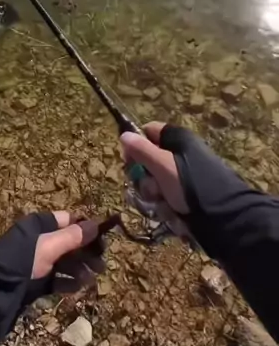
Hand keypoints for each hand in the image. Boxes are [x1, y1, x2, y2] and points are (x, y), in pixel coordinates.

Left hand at [32, 211, 103, 292]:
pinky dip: (68, 282)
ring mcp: (38, 261)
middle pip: (69, 242)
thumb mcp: (49, 247)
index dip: (86, 229)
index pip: (68, 220)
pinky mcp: (37, 280)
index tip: (103, 241)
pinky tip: (78, 288)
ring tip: (91, 279)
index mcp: (40, 225)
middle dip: (86, 253)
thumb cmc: (23, 261)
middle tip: (102, 266)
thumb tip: (95, 224)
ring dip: (80, 269)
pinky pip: (57, 278)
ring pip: (65, 262)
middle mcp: (40, 240)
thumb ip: (73, 236)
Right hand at [120, 122, 190, 238]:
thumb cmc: (189, 183)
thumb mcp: (162, 165)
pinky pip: (167, 194)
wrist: (221, 214)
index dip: (136, 144)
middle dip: (145, 177)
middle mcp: (180, 153)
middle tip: (150, 188)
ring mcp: (183, 174)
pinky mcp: (187, 192)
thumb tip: (124, 135)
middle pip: (149, 159)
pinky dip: (166, 204)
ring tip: (163, 202)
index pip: (149, 131)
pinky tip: (171, 210)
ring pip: (155, 180)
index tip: (130, 161)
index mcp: (177, 139)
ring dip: (154, 194)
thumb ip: (141, 150)